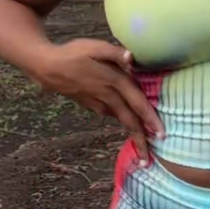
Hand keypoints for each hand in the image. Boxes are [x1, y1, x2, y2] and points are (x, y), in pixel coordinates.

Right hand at [31, 38, 163, 162]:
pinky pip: (111, 114)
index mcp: (114, 82)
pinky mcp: (90, 105)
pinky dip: (122, 121)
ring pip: (120, 120)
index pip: (138, 104)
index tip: (162, 134)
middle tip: (149, 161)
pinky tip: (128, 123)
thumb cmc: (72, 54)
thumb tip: (132, 58)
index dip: (151, 119)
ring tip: (142, 147)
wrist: (47, 67)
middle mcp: (108, 97)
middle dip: (141, 142)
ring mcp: (98, 103)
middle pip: (129, 122)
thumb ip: (116, 53)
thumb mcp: (95, 47)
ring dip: (132, 134)